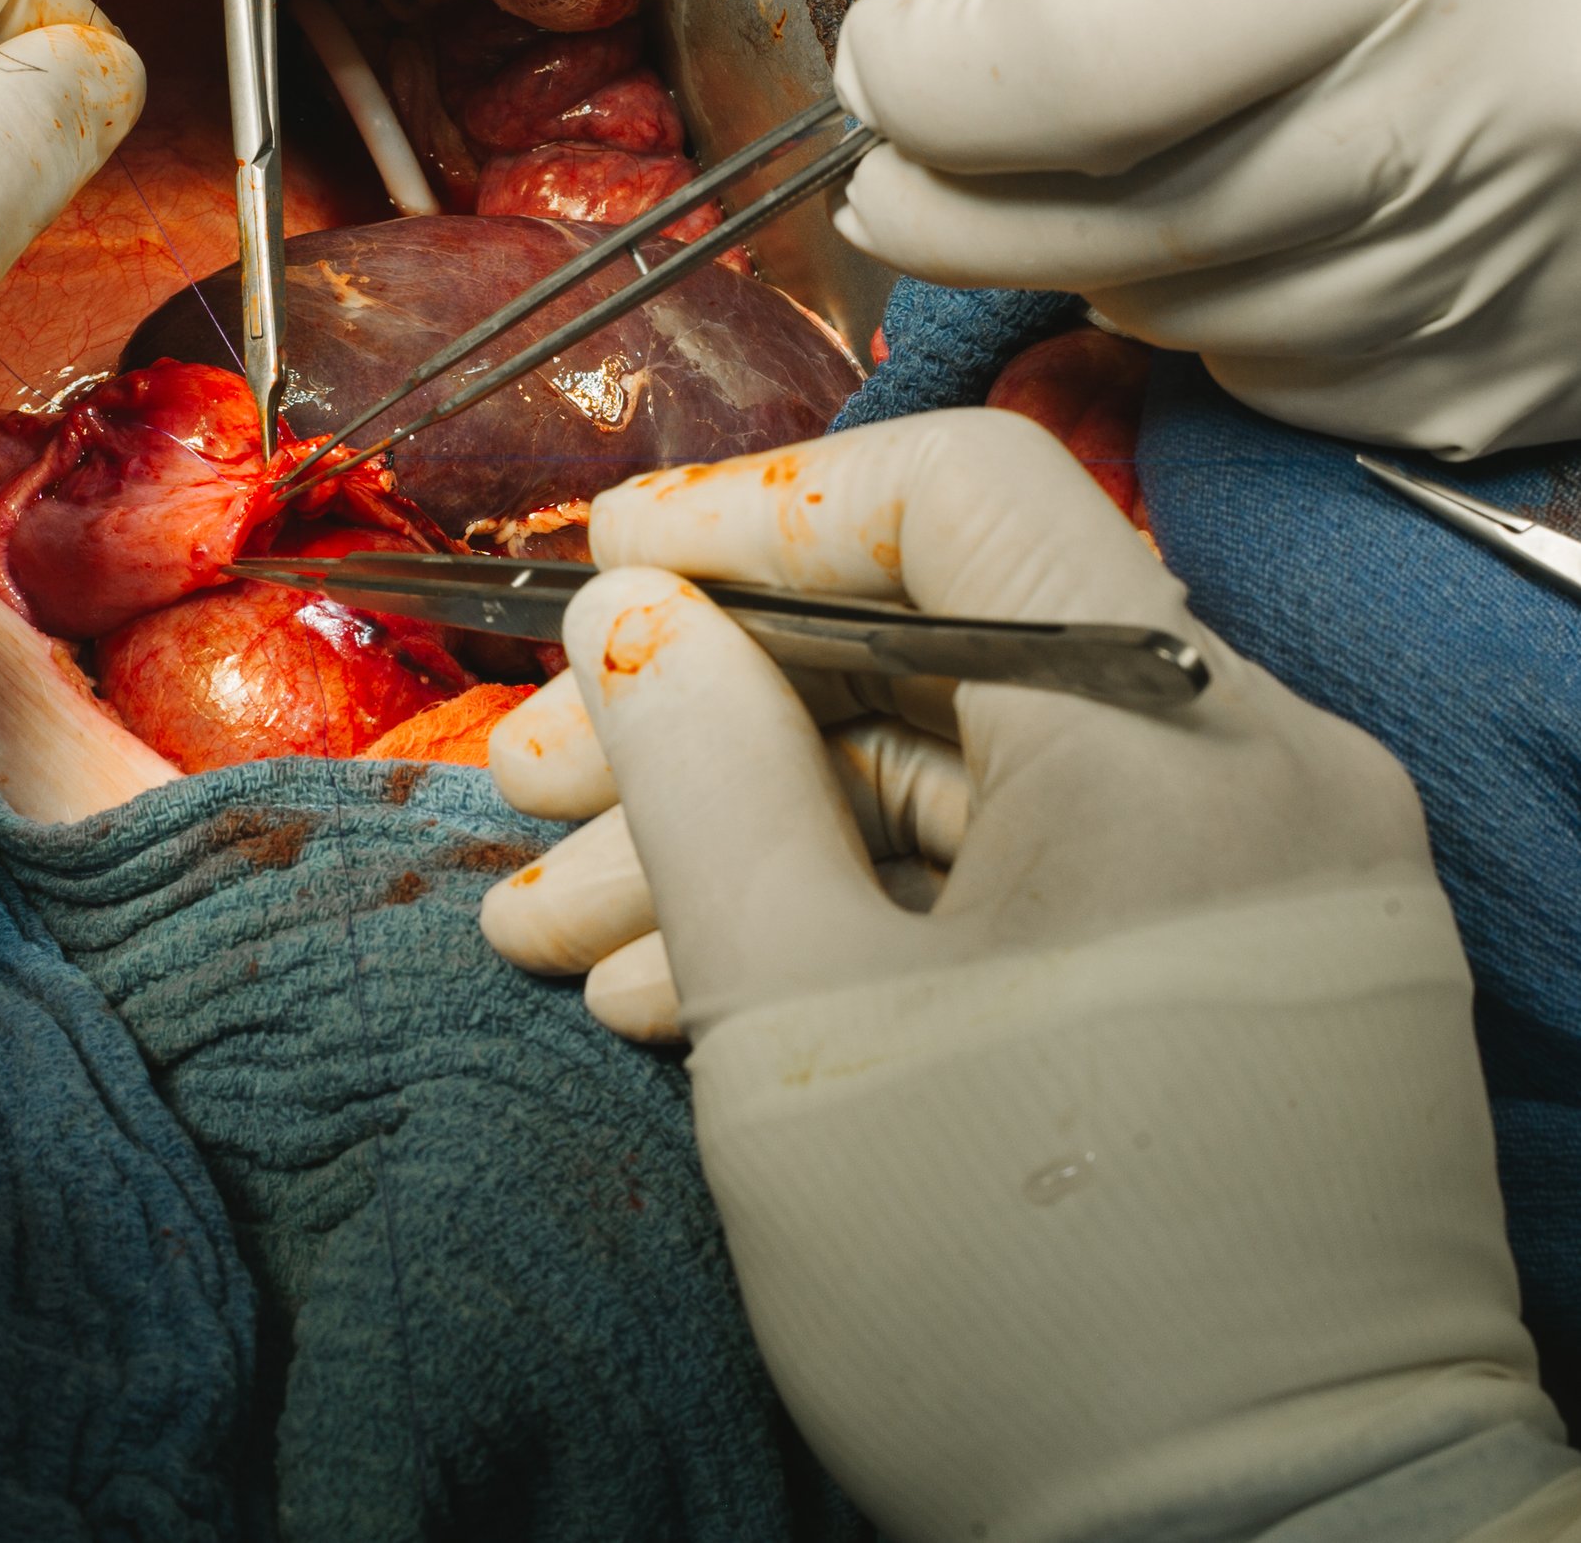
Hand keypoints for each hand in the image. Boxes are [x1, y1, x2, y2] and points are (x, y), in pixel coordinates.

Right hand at [488, 412, 1576, 1542]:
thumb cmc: (1017, 1296)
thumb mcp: (792, 1017)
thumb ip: (699, 770)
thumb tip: (636, 610)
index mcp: (1180, 740)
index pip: (961, 495)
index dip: (754, 509)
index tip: (607, 567)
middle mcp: (1260, 771)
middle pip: (935, 654)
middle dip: (700, 719)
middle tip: (526, 788)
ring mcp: (1264, 881)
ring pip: (959, 784)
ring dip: (748, 840)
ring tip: (556, 932)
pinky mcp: (1242, 980)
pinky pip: (1030, 885)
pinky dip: (861, 914)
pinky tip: (684, 992)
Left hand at [830, 0, 1580, 457]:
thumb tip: (911, 13)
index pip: (1061, 71)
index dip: (917, 69)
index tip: (889, 44)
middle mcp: (1472, 132)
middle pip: (1089, 228)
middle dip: (941, 191)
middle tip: (905, 135)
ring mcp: (1501, 277)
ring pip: (1163, 314)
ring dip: (1074, 245)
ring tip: (1114, 132)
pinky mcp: (1514, 372)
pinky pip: (1265, 375)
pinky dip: (1201, 302)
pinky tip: (1253, 194)